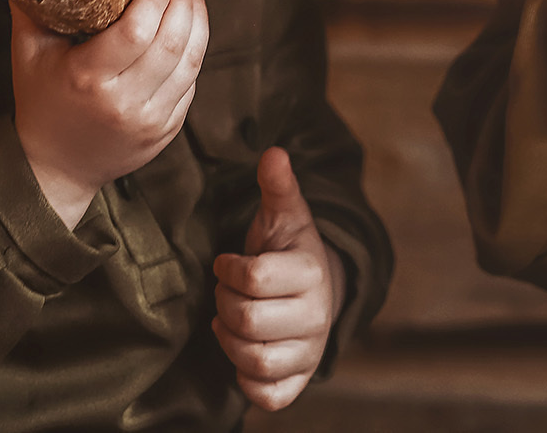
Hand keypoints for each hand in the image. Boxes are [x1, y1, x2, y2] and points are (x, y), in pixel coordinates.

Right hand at [11, 0, 209, 228]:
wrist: (54, 168)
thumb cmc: (40, 102)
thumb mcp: (27, 54)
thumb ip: (31, 7)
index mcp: (86, 79)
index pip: (136, 32)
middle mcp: (122, 103)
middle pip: (171, 43)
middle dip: (183, 4)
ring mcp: (149, 120)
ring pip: (191, 63)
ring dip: (198, 23)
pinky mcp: (166, 130)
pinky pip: (191, 84)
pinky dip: (195, 52)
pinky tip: (191, 29)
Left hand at [213, 148, 345, 411]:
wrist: (320, 292)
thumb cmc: (290, 252)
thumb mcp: (285, 216)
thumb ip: (277, 186)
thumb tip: (273, 152)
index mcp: (311, 271)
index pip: (253, 278)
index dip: (228, 270)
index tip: (228, 263)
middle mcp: (316, 314)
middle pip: (247, 321)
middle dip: (225, 305)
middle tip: (227, 293)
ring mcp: (310, 350)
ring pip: (253, 358)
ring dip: (229, 339)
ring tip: (230, 319)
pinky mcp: (299, 380)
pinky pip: (266, 394)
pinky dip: (246, 377)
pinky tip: (243, 351)